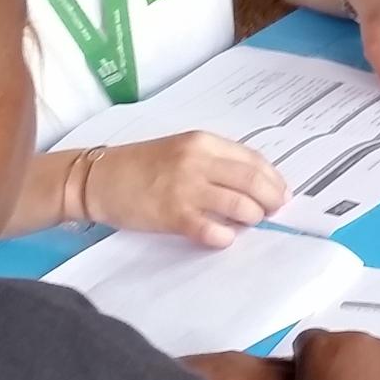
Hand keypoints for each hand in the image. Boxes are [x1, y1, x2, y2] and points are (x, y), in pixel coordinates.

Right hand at [87, 132, 289, 247]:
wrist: (98, 178)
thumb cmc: (140, 165)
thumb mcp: (182, 150)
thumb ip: (215, 161)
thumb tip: (253, 184)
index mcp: (203, 142)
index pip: (254, 160)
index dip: (274, 179)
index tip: (281, 193)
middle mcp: (198, 161)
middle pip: (254, 182)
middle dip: (271, 200)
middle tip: (273, 212)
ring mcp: (186, 188)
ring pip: (240, 206)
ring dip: (251, 218)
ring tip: (247, 223)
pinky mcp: (173, 215)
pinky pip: (212, 231)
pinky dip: (225, 237)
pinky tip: (223, 237)